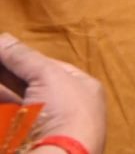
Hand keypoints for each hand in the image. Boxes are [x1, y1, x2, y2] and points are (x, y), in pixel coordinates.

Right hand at [0, 34, 105, 152]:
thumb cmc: (68, 114)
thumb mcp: (49, 75)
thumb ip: (24, 57)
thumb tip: (3, 40)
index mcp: (81, 89)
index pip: (48, 67)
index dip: (23, 57)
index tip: (1, 47)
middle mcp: (62, 108)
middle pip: (27, 84)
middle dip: (6, 70)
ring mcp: (40, 127)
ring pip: (11, 101)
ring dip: (0, 87)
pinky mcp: (19, 139)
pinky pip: (4, 117)